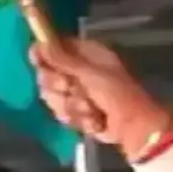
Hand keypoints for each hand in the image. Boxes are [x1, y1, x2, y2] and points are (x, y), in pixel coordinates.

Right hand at [29, 38, 172, 154]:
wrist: (134, 128)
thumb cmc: (118, 95)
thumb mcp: (91, 74)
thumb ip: (63, 60)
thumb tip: (38, 43)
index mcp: (85, 54)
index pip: (53, 48)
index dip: (43, 55)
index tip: (39, 63)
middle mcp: (79, 70)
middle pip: (47, 74)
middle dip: (58, 87)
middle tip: (69, 88)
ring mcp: (77, 93)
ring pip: (53, 98)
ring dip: (72, 107)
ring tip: (91, 110)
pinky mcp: (77, 112)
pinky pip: (63, 114)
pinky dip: (78, 120)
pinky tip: (94, 121)